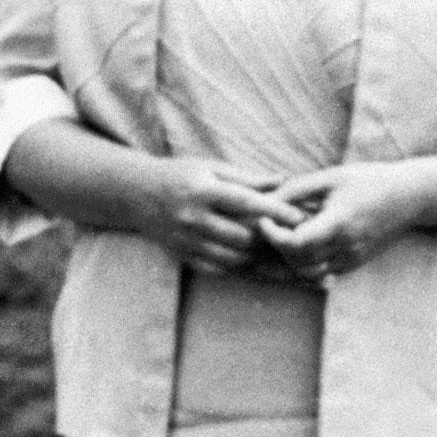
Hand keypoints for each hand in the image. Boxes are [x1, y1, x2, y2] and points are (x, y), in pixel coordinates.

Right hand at [132, 155, 297, 274]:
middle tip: (292, 238)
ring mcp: (186, 240)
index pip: (245, 202)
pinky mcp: (183, 256)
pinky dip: (239, 266)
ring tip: (276, 252)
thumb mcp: (210, 167)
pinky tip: (253, 261)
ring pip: (234, 258)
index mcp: (202, 190)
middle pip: (243, 236)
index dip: (276, 211)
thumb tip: (284, 180)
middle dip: (270, 239)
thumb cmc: (179, 175)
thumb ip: (247, 178)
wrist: (136, 194)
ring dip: (258, 256)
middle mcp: (193, 217)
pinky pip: (218, 269)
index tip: (300, 216)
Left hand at [254, 159, 436, 280]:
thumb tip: (264, 199)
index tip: (263, 220)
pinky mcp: (355, 264)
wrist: (409, 196)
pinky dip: (305, 264)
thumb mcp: (330, 177)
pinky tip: (297, 245)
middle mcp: (347, 247)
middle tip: (267, 227)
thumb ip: (296, 189)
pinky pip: (322, 272)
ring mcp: (352, 259)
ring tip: (282, 236)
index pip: (297, 243)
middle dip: (277, 248)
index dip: (274, 236)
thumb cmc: (368, 180)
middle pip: (298, 262)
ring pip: (309, 274)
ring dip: (289, 260)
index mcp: (339, 223)